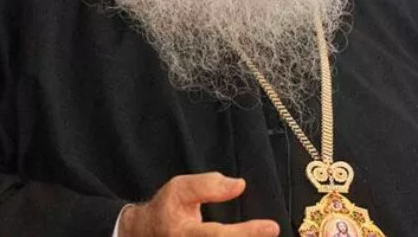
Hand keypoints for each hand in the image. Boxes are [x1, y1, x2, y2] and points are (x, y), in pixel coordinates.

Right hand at [118, 172, 279, 236]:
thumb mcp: (180, 189)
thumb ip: (208, 185)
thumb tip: (239, 185)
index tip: (271, 227)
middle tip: (273, 232)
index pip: (220, 236)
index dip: (247, 232)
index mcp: (186, 234)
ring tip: (265, 235)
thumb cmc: (166, 209)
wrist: (143, 233)